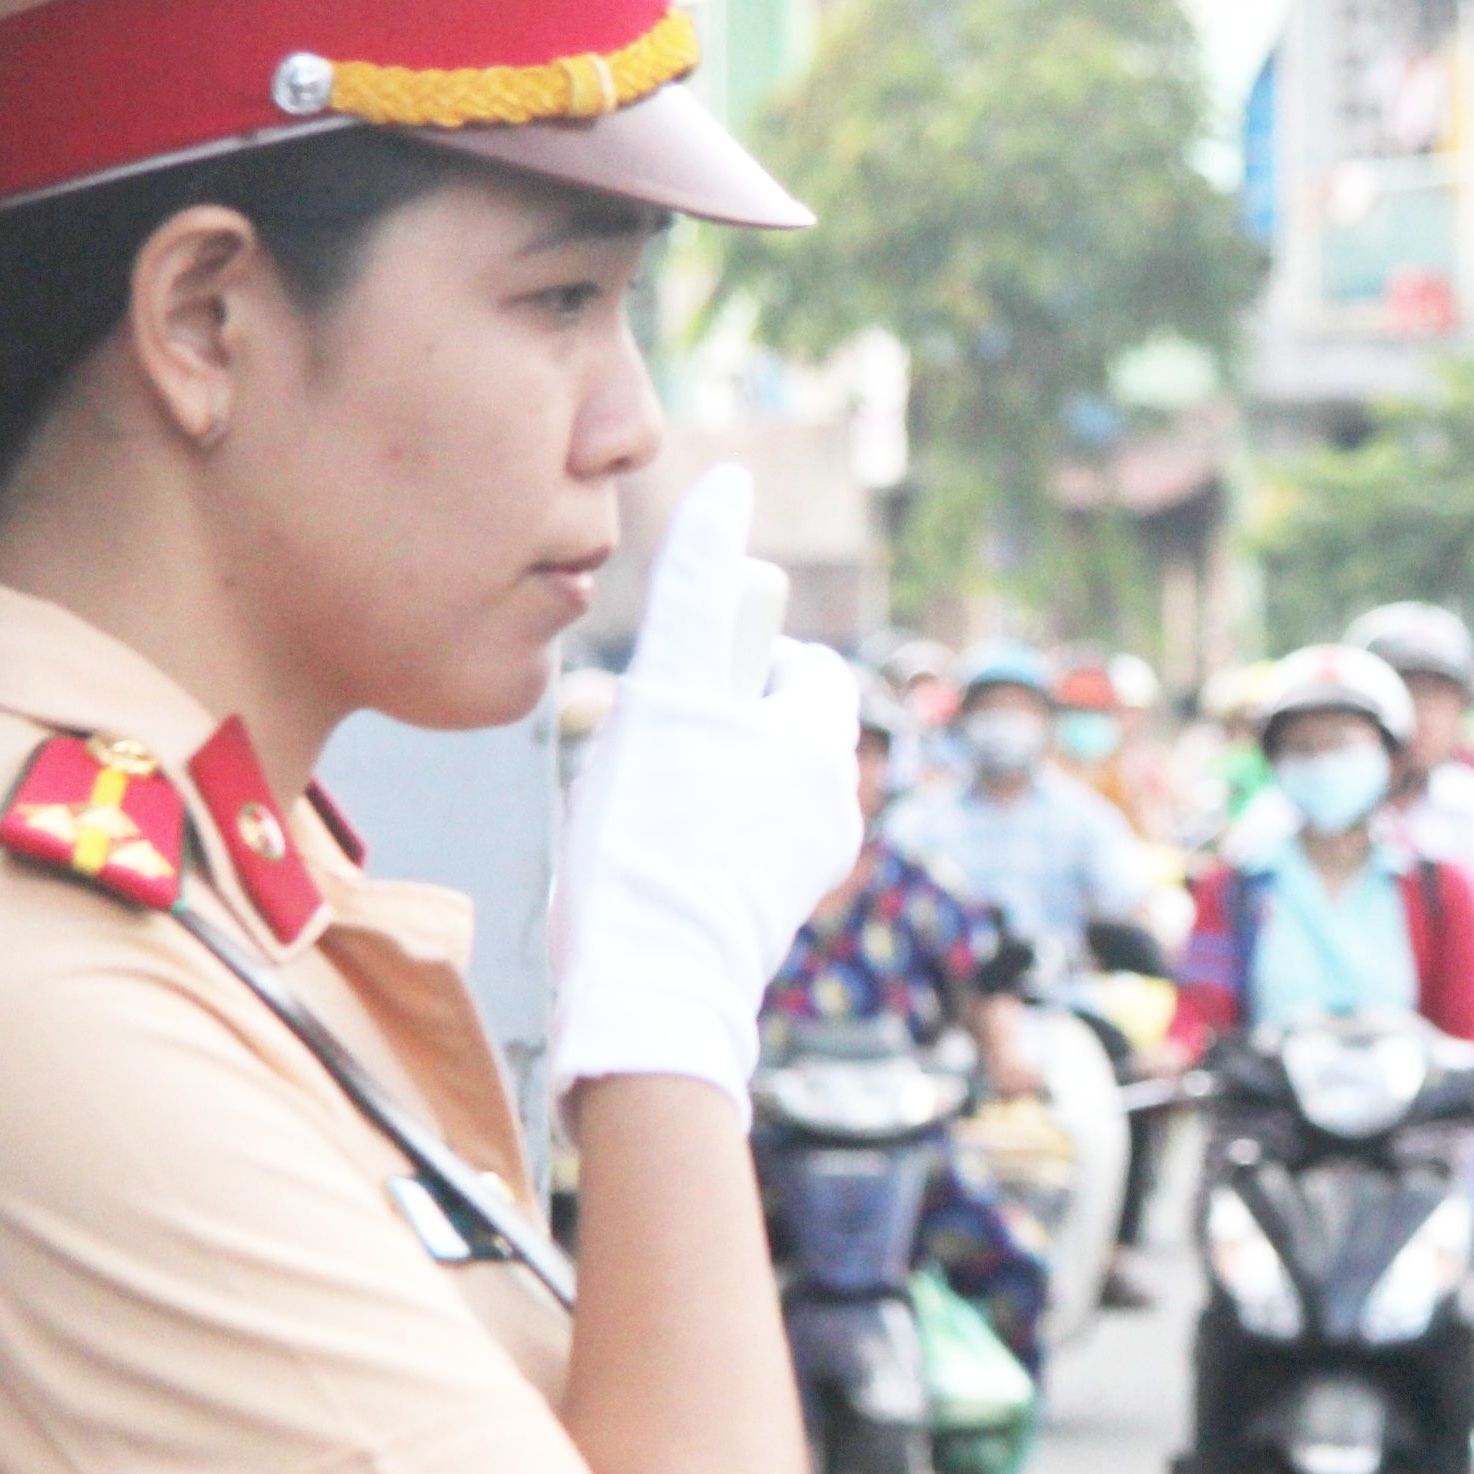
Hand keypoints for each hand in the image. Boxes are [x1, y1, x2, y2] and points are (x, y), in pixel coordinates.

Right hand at [550, 476, 858, 1100]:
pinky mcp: (765, 923)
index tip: (685, 681)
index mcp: (826, 746)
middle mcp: (835, 810)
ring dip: (697, 781)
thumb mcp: (669, 693)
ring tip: (637, 805)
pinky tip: (641, 859)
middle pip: (773, 727)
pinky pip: (734, 850)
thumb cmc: (654, 836)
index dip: (742, 657)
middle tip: (647, 745)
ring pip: (750, 789)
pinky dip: (693, 839)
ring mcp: (806, 874)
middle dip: (713, 723)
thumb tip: (731, 483)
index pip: (807, 665)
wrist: (644, 991)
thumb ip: (700, 588)